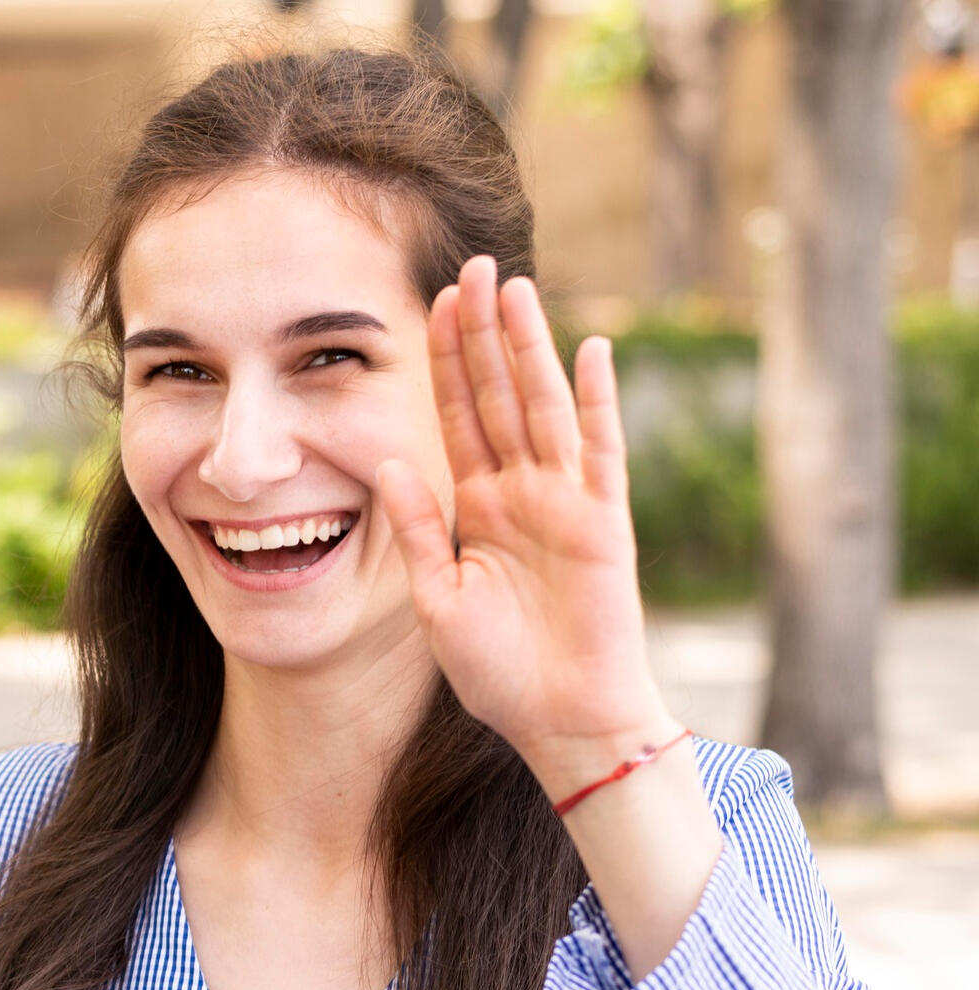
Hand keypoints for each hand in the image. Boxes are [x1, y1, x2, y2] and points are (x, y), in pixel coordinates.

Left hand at [377, 256, 674, 795]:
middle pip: (497, 395)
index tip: (433, 304)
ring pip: (543, 406)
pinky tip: (592, 351)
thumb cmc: (500, 672)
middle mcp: (521, 492)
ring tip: (515, 289)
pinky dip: (598, 401)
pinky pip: (600, 451)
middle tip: (474, 266)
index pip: (456, 416)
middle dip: (484, 333)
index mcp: (477, 507)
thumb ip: (417, 528)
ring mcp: (566, 502)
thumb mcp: (438, 598)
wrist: (561, 722)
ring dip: (528, 348)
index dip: (445, 361)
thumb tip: (385, 462)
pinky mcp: (604, 522)